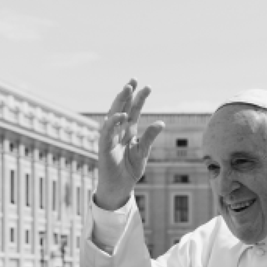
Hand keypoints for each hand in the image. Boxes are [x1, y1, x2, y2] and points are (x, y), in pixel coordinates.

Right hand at [95, 79, 164, 209]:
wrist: (120, 186)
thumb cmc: (130, 169)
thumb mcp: (143, 152)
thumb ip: (150, 137)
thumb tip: (161, 122)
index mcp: (129, 131)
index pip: (134, 110)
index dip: (139, 98)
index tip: (147, 86)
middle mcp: (119, 131)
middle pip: (123, 107)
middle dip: (128, 93)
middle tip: (134, 79)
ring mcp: (110, 137)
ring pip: (114, 115)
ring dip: (120, 102)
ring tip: (128, 88)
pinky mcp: (104, 147)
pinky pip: (108, 132)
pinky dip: (114, 122)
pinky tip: (122, 114)